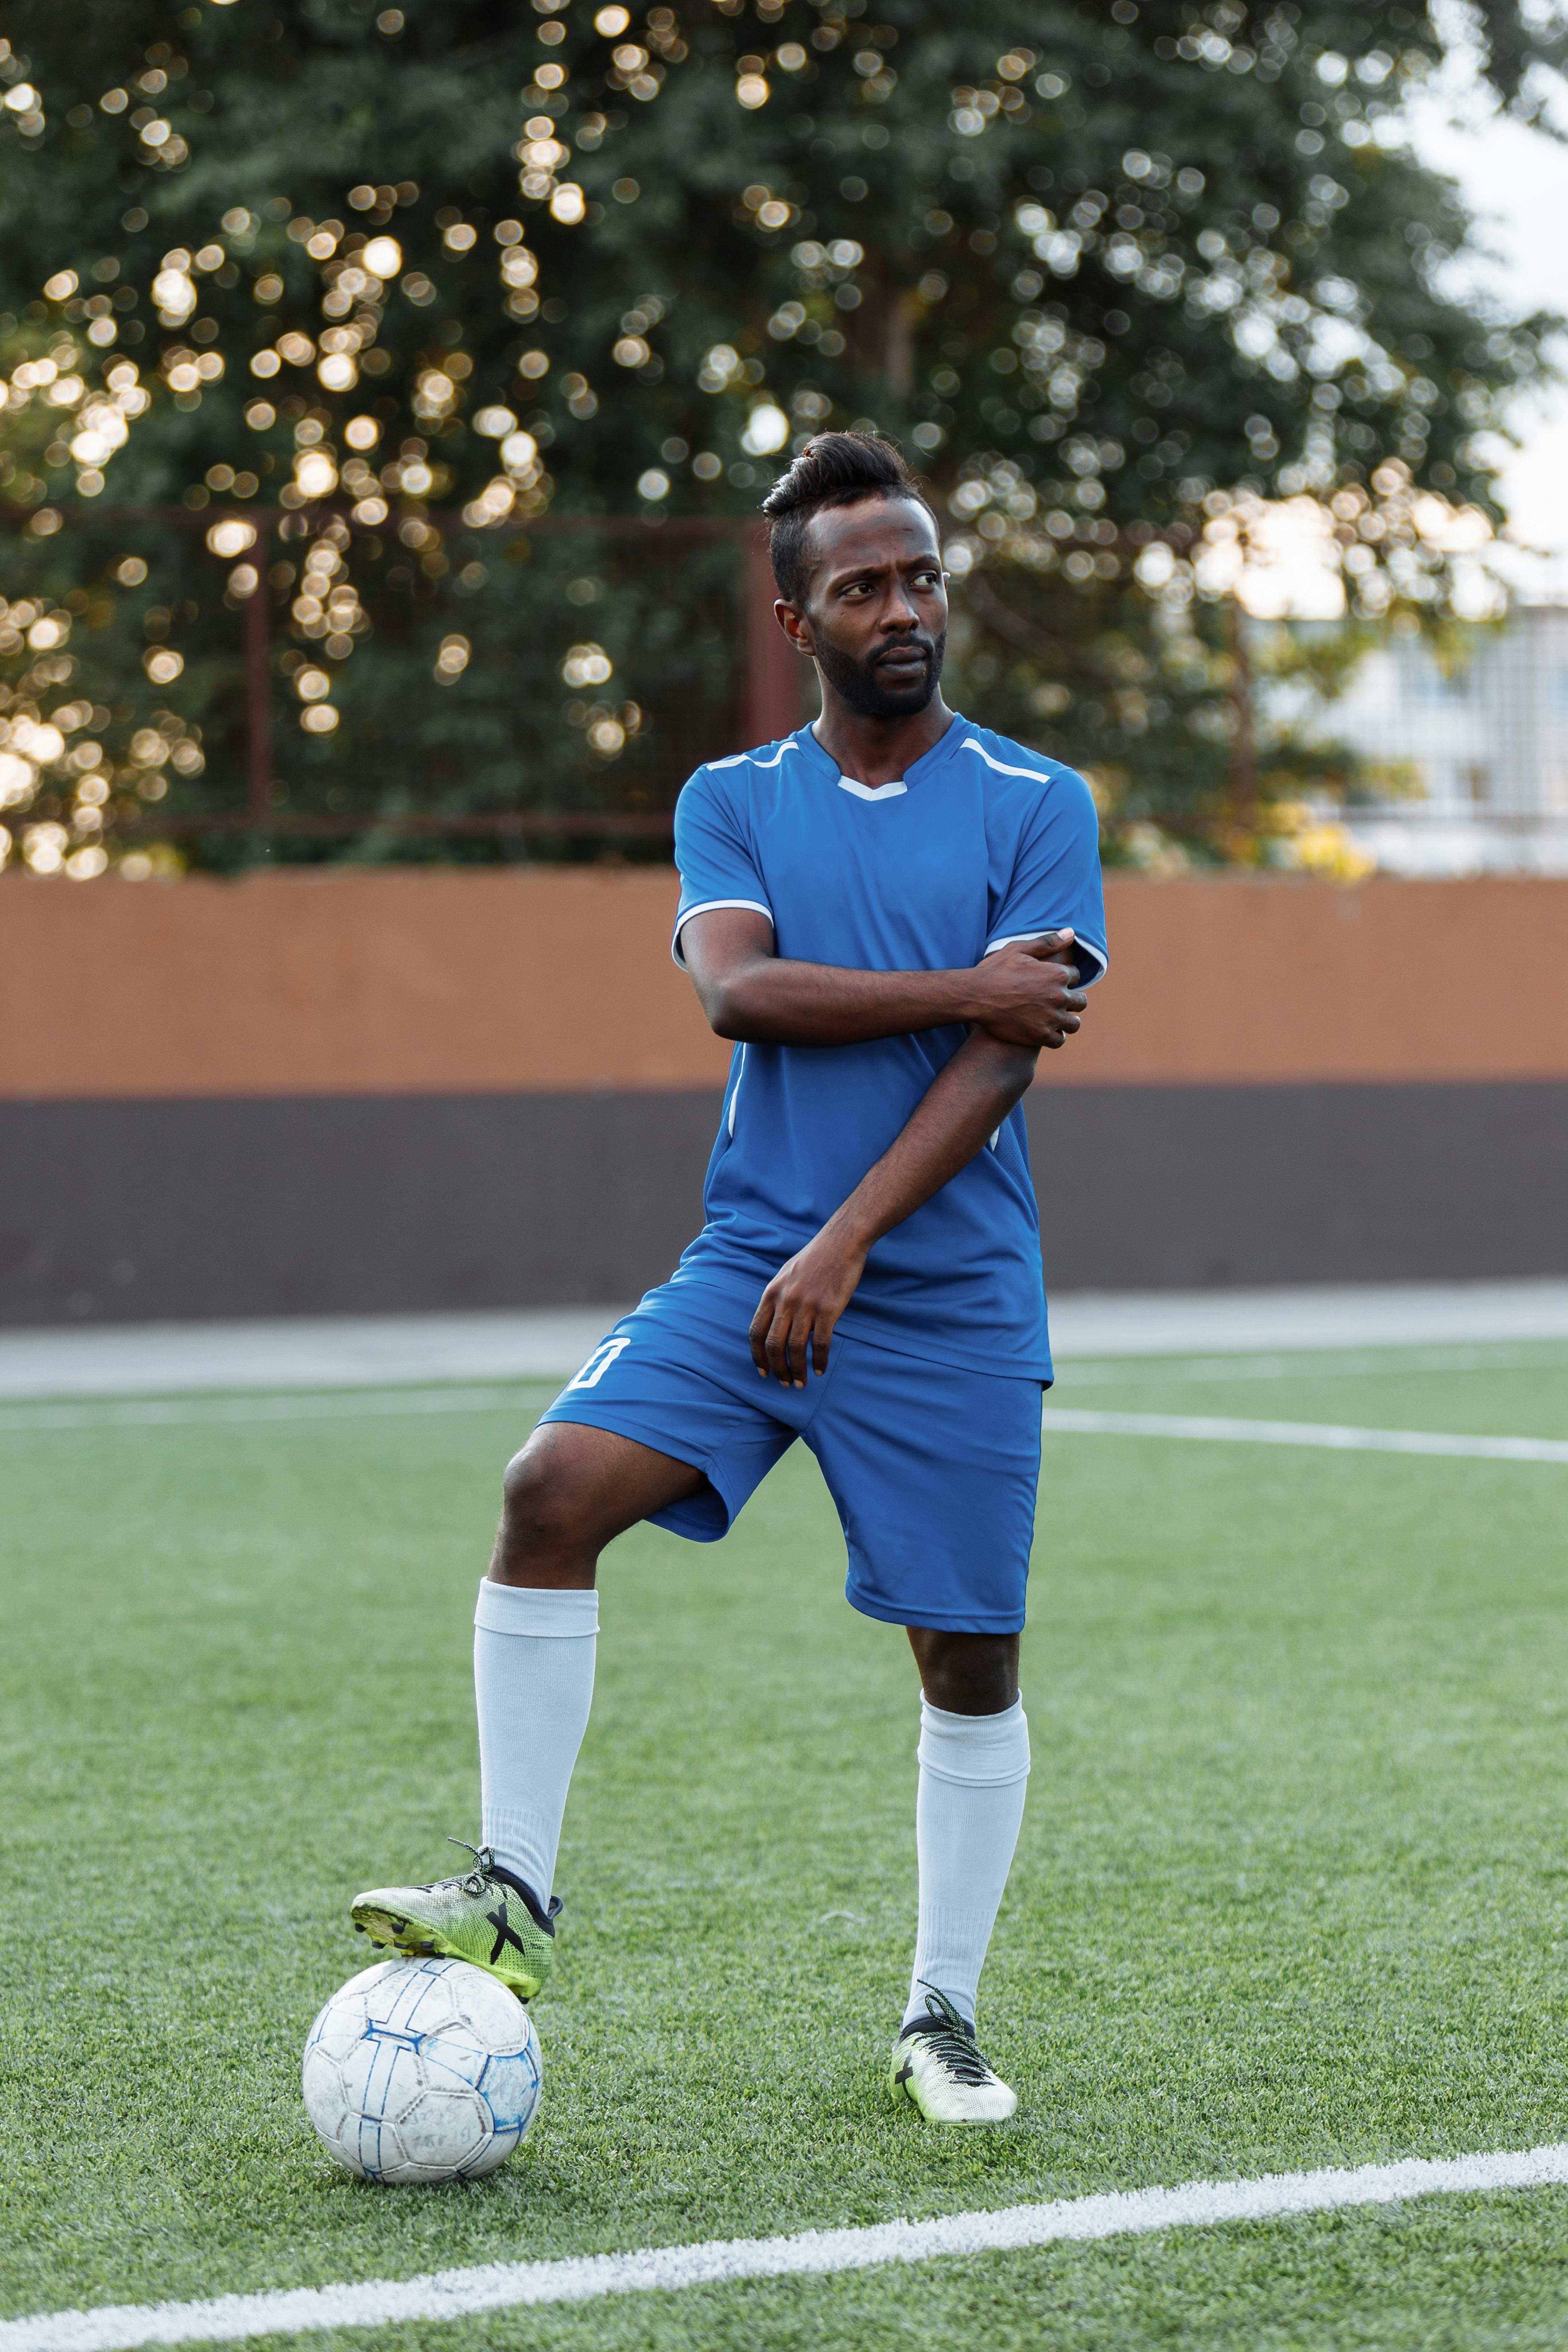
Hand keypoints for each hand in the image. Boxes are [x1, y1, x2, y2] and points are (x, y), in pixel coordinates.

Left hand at [749, 1225, 867, 1384]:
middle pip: (773, 1345)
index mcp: (771, 1293)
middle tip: (784, 1382)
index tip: (763, 1371)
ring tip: (801, 1383)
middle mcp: (785, 1301)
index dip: (757, 1356)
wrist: (840, 1243)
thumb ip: (777, 1299)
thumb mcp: (785, 1275)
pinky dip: (819, 1360)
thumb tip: (773, 1323)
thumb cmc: (814, 1259)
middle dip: (777, 1369)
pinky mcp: (828, 1310)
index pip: (756, 1332)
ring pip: (795, 1348)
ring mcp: (806, 1306)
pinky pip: (820, 1343)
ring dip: (797, 1370)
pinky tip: (820, 1369)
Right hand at [969, 930, 1086, 1049]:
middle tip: (1058, 1001)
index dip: (1066, 978)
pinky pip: (1059, 1040)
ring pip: (1074, 1024)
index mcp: (1057, 974)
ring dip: (1068, 1021)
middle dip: (1073, 1000)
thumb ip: (1047, 942)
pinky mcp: (1040, 1035)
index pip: (1076, 976)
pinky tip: (1046, 1031)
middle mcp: (1059, 997)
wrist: (975, 997)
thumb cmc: (995, 970)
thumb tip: (1071, 932)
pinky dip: (1055, 1036)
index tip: (1056, 982)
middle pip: (1081, 1002)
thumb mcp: (1019, 949)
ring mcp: (1051, 1018)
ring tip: (1057, 1019)